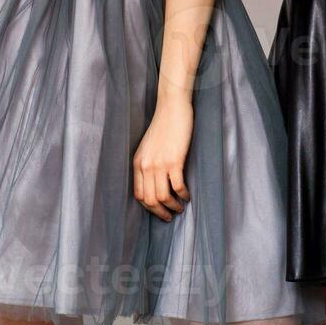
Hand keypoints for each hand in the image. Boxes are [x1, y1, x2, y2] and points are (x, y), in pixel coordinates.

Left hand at [133, 99, 192, 221]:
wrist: (172, 108)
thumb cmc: (163, 126)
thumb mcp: (148, 147)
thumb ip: (148, 164)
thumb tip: (154, 184)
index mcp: (138, 163)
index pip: (138, 195)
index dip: (149, 208)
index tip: (159, 211)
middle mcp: (146, 166)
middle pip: (150, 200)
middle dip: (160, 212)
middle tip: (170, 216)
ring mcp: (159, 164)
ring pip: (163, 197)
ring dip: (173, 206)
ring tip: (180, 207)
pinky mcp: (174, 161)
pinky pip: (177, 186)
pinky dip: (183, 195)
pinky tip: (187, 195)